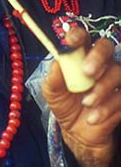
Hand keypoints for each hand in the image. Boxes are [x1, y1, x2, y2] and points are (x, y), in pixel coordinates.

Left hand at [42, 27, 120, 166]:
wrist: (76, 132)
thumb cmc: (64, 103)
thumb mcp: (52, 92)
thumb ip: (53, 76)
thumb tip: (57, 61)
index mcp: (79, 56)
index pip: (82, 37)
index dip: (78, 35)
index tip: (72, 41)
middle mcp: (99, 63)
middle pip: (106, 47)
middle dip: (98, 56)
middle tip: (87, 72)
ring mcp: (113, 79)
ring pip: (117, 72)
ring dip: (101, 88)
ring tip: (86, 103)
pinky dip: (106, 108)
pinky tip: (92, 117)